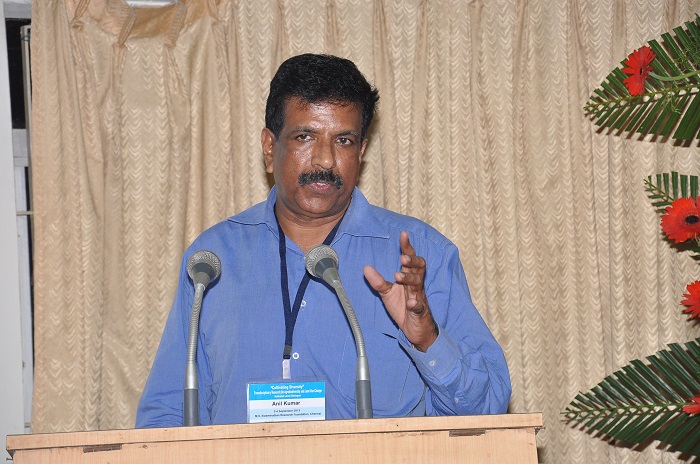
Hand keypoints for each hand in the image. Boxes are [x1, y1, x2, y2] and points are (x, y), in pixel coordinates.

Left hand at [363, 231, 437, 351]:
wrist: (415, 329)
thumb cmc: (403, 307)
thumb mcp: (387, 293)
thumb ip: (378, 281)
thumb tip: (365, 268)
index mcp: (409, 277)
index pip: (410, 259)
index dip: (407, 246)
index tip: (403, 234)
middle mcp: (416, 284)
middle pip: (420, 267)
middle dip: (413, 261)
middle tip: (402, 258)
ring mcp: (419, 297)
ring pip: (419, 284)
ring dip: (409, 278)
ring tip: (398, 276)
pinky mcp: (420, 312)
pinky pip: (419, 306)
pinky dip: (415, 304)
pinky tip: (410, 302)